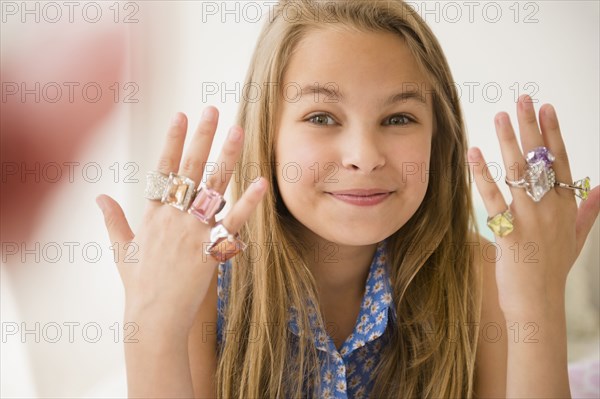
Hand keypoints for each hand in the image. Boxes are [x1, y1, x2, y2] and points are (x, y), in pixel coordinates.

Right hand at [96, 107, 266, 333]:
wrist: (153, 317)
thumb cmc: (139, 285)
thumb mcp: (121, 249)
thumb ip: (113, 220)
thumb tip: (99, 197)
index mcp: (152, 213)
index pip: (163, 168)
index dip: (173, 140)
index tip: (181, 115)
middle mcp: (173, 216)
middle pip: (190, 168)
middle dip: (201, 136)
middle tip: (212, 109)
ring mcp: (192, 231)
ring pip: (213, 186)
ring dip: (227, 156)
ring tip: (239, 130)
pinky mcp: (210, 248)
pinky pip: (233, 221)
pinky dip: (248, 202)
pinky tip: (261, 182)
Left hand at [469, 95, 598, 317]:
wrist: (539, 302)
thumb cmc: (553, 269)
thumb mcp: (576, 238)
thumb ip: (587, 211)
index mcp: (566, 206)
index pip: (562, 161)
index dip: (553, 133)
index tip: (546, 108)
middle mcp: (551, 208)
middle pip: (542, 160)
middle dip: (532, 127)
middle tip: (522, 99)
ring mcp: (531, 220)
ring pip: (520, 173)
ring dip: (509, 142)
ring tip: (500, 116)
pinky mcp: (510, 233)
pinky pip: (495, 198)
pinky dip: (483, 174)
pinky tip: (474, 153)